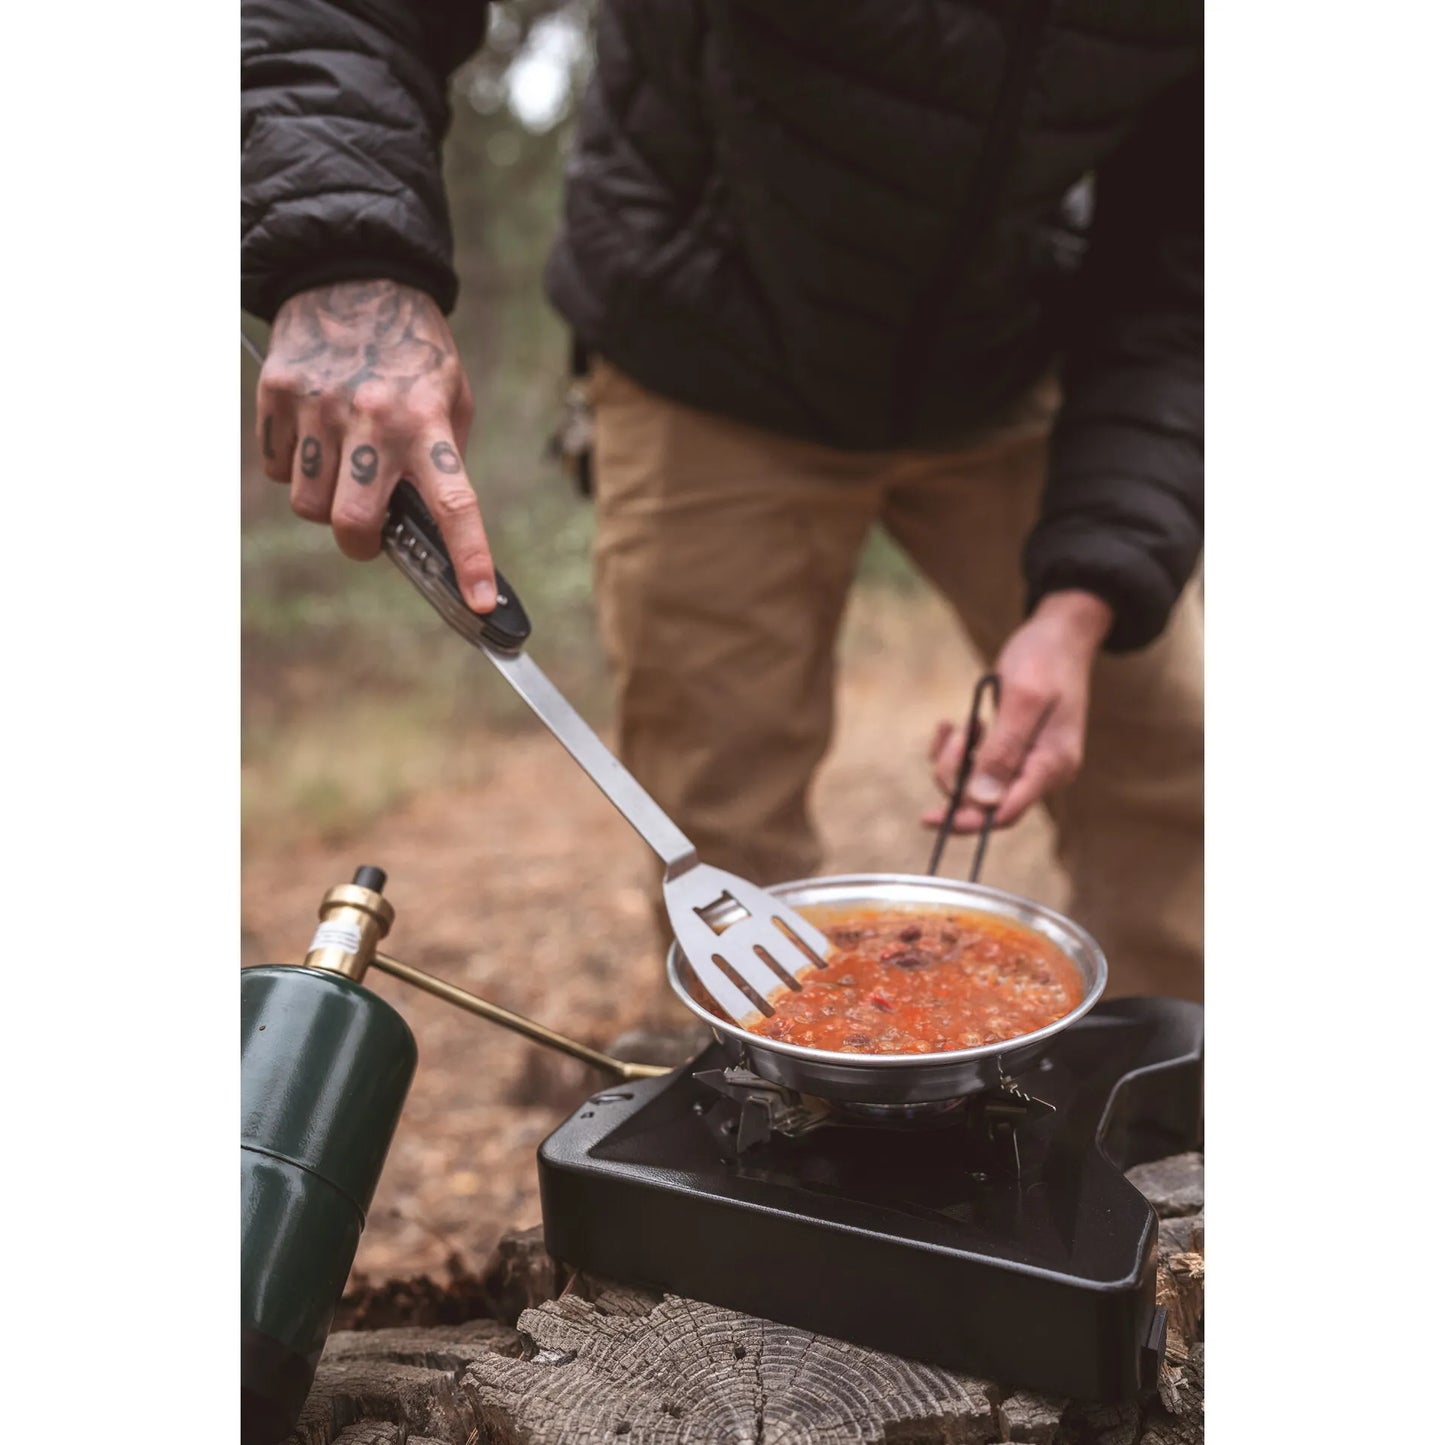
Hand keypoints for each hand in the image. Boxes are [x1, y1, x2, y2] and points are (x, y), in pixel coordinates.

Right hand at [256, 280, 495, 610]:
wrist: (354, 270)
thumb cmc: (412, 349)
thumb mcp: (451, 396)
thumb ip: (443, 459)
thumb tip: (431, 527)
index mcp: (428, 421)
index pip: (455, 503)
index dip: (469, 558)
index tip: (482, 601)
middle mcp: (373, 418)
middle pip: (353, 525)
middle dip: (360, 543)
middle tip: (370, 532)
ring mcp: (319, 407)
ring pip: (308, 505)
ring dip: (324, 502)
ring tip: (342, 463)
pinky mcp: (277, 393)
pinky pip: (278, 469)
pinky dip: (294, 468)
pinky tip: (314, 434)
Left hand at [922, 591, 1113, 833]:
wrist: (1058, 634)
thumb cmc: (1044, 659)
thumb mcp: (1022, 699)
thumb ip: (1004, 750)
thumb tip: (982, 801)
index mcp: (1052, 765)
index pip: (1005, 813)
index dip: (966, 821)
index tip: (928, 818)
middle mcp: (1041, 771)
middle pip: (984, 801)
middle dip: (957, 775)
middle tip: (956, 733)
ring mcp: (1026, 761)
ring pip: (974, 784)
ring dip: (955, 759)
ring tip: (961, 724)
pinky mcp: (1011, 750)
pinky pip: (973, 765)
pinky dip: (957, 749)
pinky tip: (954, 724)